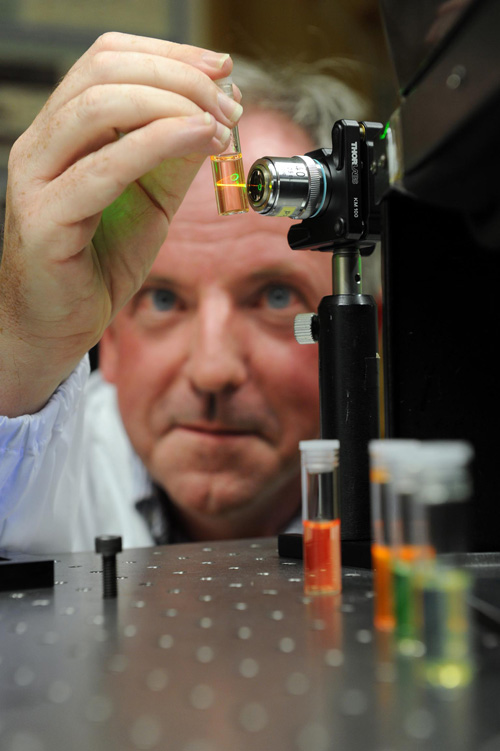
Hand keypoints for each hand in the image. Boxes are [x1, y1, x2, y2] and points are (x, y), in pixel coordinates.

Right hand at [0, 32, 239, 415]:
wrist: (58, 325)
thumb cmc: (97, 262)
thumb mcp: (150, 199)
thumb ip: (175, 157)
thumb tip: (216, 112)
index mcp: (63, 132)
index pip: (108, 59)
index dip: (170, 55)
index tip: (222, 68)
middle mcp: (41, 145)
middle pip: (103, 71)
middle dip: (178, 77)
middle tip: (226, 102)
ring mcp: (36, 180)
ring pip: (97, 108)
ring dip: (172, 105)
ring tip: (218, 122)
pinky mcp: (45, 221)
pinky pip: (101, 170)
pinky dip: (157, 145)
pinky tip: (198, 140)